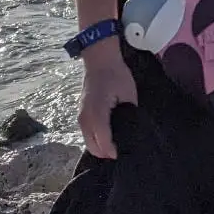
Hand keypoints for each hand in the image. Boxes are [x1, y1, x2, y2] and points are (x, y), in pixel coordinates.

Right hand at [78, 43, 136, 158]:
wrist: (99, 60)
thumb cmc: (116, 75)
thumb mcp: (128, 94)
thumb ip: (129, 114)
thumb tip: (132, 130)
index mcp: (97, 114)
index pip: (104, 143)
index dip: (115, 151)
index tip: (127, 153)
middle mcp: (85, 119)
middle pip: (94, 148)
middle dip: (108, 153)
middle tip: (124, 150)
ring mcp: (81, 117)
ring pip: (89, 143)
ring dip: (101, 147)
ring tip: (118, 144)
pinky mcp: (81, 114)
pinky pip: (87, 134)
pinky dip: (96, 139)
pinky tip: (109, 136)